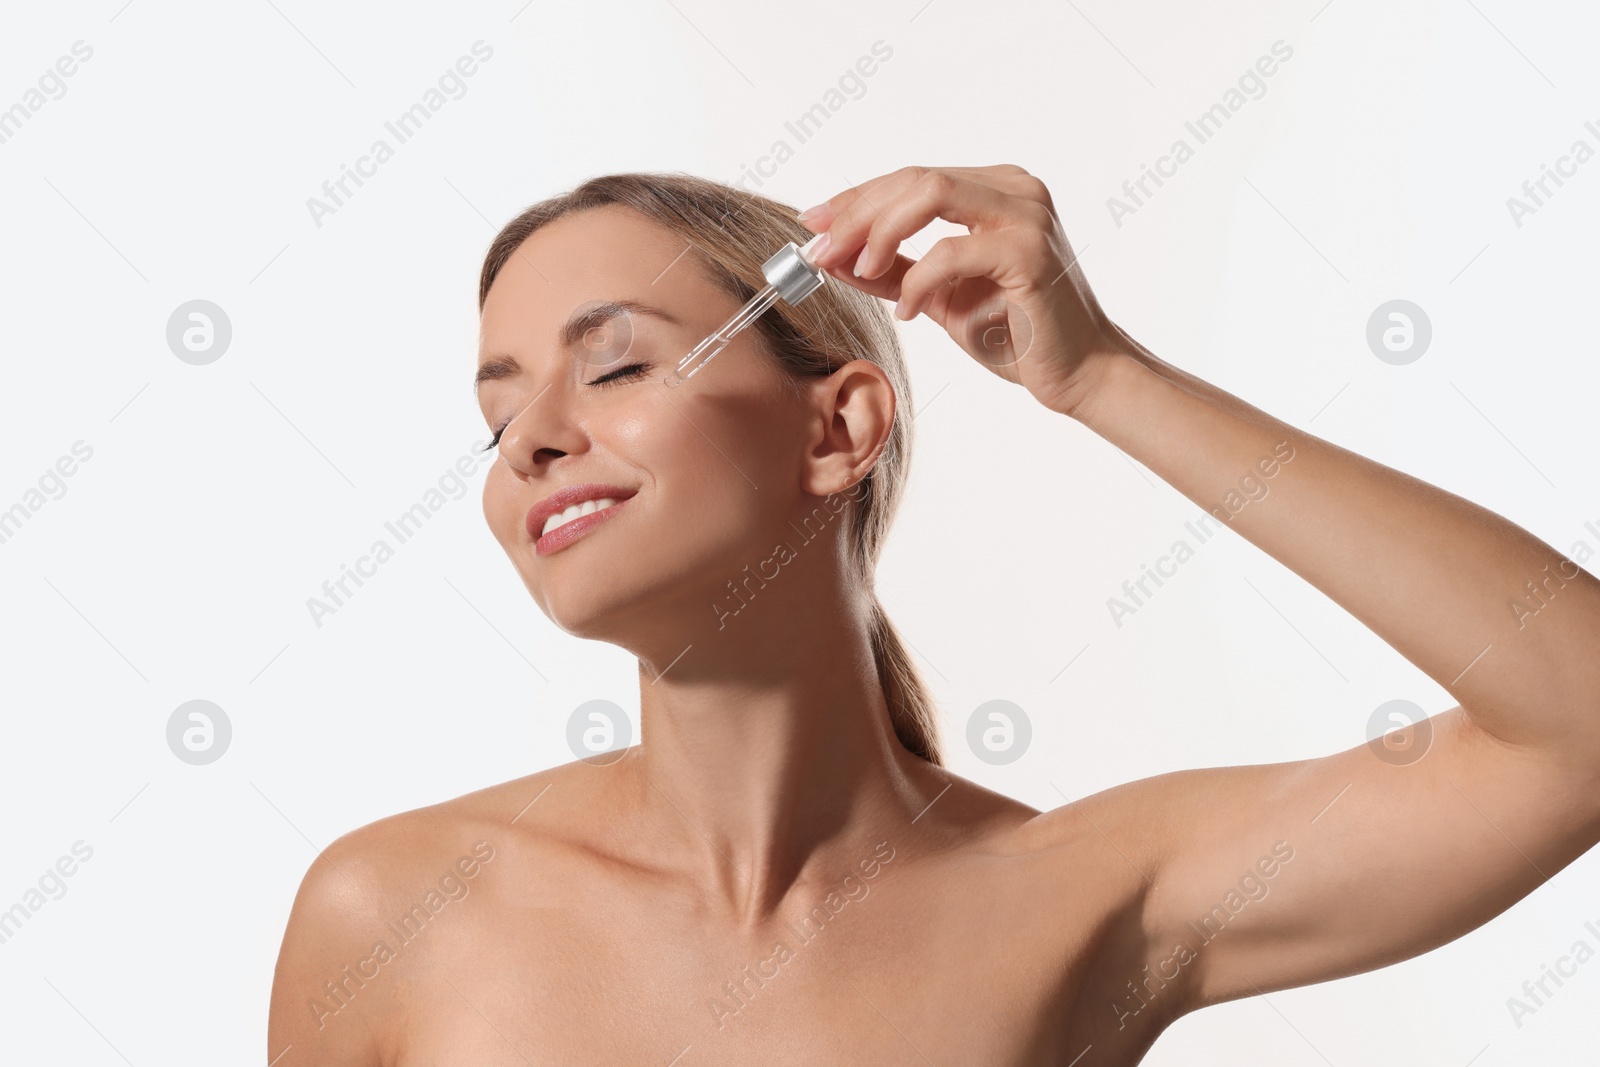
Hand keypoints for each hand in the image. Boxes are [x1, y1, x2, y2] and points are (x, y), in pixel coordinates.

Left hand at [797, 165, 1126, 416]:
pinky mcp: (1030, 253)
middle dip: (857, 213)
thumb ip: (889, 271)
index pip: (910, 178)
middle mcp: (1015, 189)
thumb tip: (830, 256)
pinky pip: (952, 251)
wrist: (1079, 373)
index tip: (811, 225)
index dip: (855, 198)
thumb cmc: (1015, 332)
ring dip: (880, 232)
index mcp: (995, 188)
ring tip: (857, 270)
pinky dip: (917, 280)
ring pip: (931, 193)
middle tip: (819, 249)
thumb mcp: (937, 296)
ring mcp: (1027, 215)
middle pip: (914, 179)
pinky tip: (908, 313)